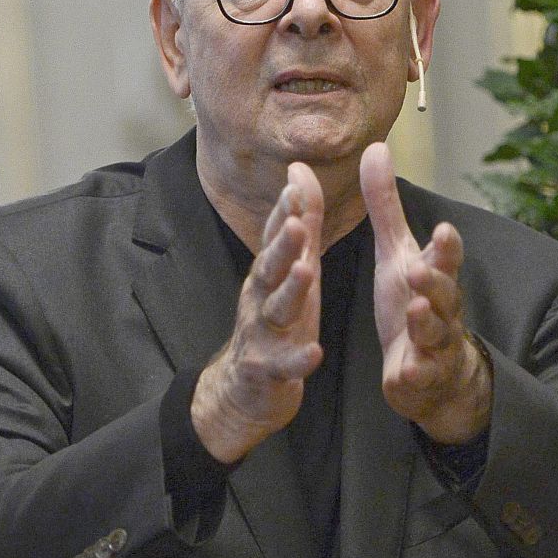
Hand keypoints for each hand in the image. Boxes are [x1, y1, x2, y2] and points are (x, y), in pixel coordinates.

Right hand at [192, 163, 323, 463]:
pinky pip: (283, 365)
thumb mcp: (292, 267)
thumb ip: (300, 222)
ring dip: (290, 291)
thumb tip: (299, 169)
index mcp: (270, 273)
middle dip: (282, 245)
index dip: (284, 212)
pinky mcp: (267, 370)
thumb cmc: (276, 318)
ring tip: (307, 272)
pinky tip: (314, 353)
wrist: (244, 388)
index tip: (295, 185)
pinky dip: (297, 360)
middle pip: (270, 268)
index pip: (275, 237)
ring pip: (275, 309)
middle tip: (295, 223)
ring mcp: (261, 334)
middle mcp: (261, 297)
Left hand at [360, 141, 490, 443]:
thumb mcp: (396, 252)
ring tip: (416, 311)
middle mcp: (440, 308)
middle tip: (419, 269)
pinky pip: (419, 377)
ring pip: (436, 334)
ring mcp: (433, 345)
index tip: (443, 229)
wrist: (435, 372)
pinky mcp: (419, 377)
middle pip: (445, 293)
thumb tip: (377, 147)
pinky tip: (405, 371)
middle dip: (436, 281)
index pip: (446, 258)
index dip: (446, 247)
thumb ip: (385, 206)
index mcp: (433, 275)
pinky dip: (414, 373)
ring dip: (427, 323)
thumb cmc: (413, 301)